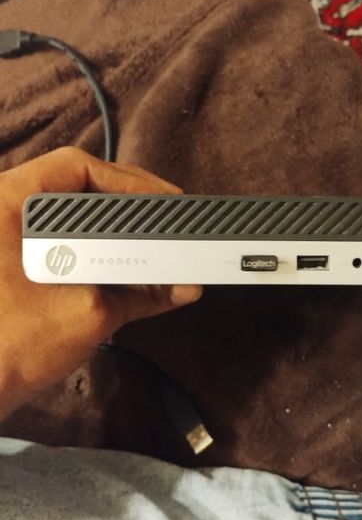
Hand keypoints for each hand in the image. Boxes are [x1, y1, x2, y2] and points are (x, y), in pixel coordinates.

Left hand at [0, 147, 201, 419]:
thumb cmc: (7, 350)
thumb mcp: (85, 315)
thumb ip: (141, 296)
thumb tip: (186, 288)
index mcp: (6, 205)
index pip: (75, 169)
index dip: (129, 182)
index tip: (167, 203)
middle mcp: (6, 216)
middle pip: (76, 192)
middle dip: (127, 209)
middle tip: (169, 220)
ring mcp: (9, 245)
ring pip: (73, 225)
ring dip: (116, 237)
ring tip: (157, 246)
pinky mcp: (17, 272)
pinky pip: (65, 252)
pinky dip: (97, 259)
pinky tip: (129, 275)